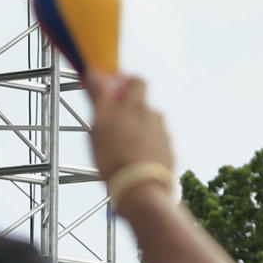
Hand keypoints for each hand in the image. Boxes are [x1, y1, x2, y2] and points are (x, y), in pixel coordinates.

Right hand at [89, 74, 174, 190]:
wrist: (141, 188)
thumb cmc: (116, 158)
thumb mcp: (98, 125)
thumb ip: (98, 97)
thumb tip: (94, 73)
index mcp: (135, 106)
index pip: (135, 81)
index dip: (124, 82)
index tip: (112, 91)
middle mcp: (153, 116)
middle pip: (142, 105)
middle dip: (129, 110)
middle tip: (113, 124)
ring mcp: (163, 134)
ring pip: (149, 126)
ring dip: (137, 132)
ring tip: (121, 150)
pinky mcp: (168, 153)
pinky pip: (156, 145)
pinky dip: (146, 149)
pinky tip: (133, 162)